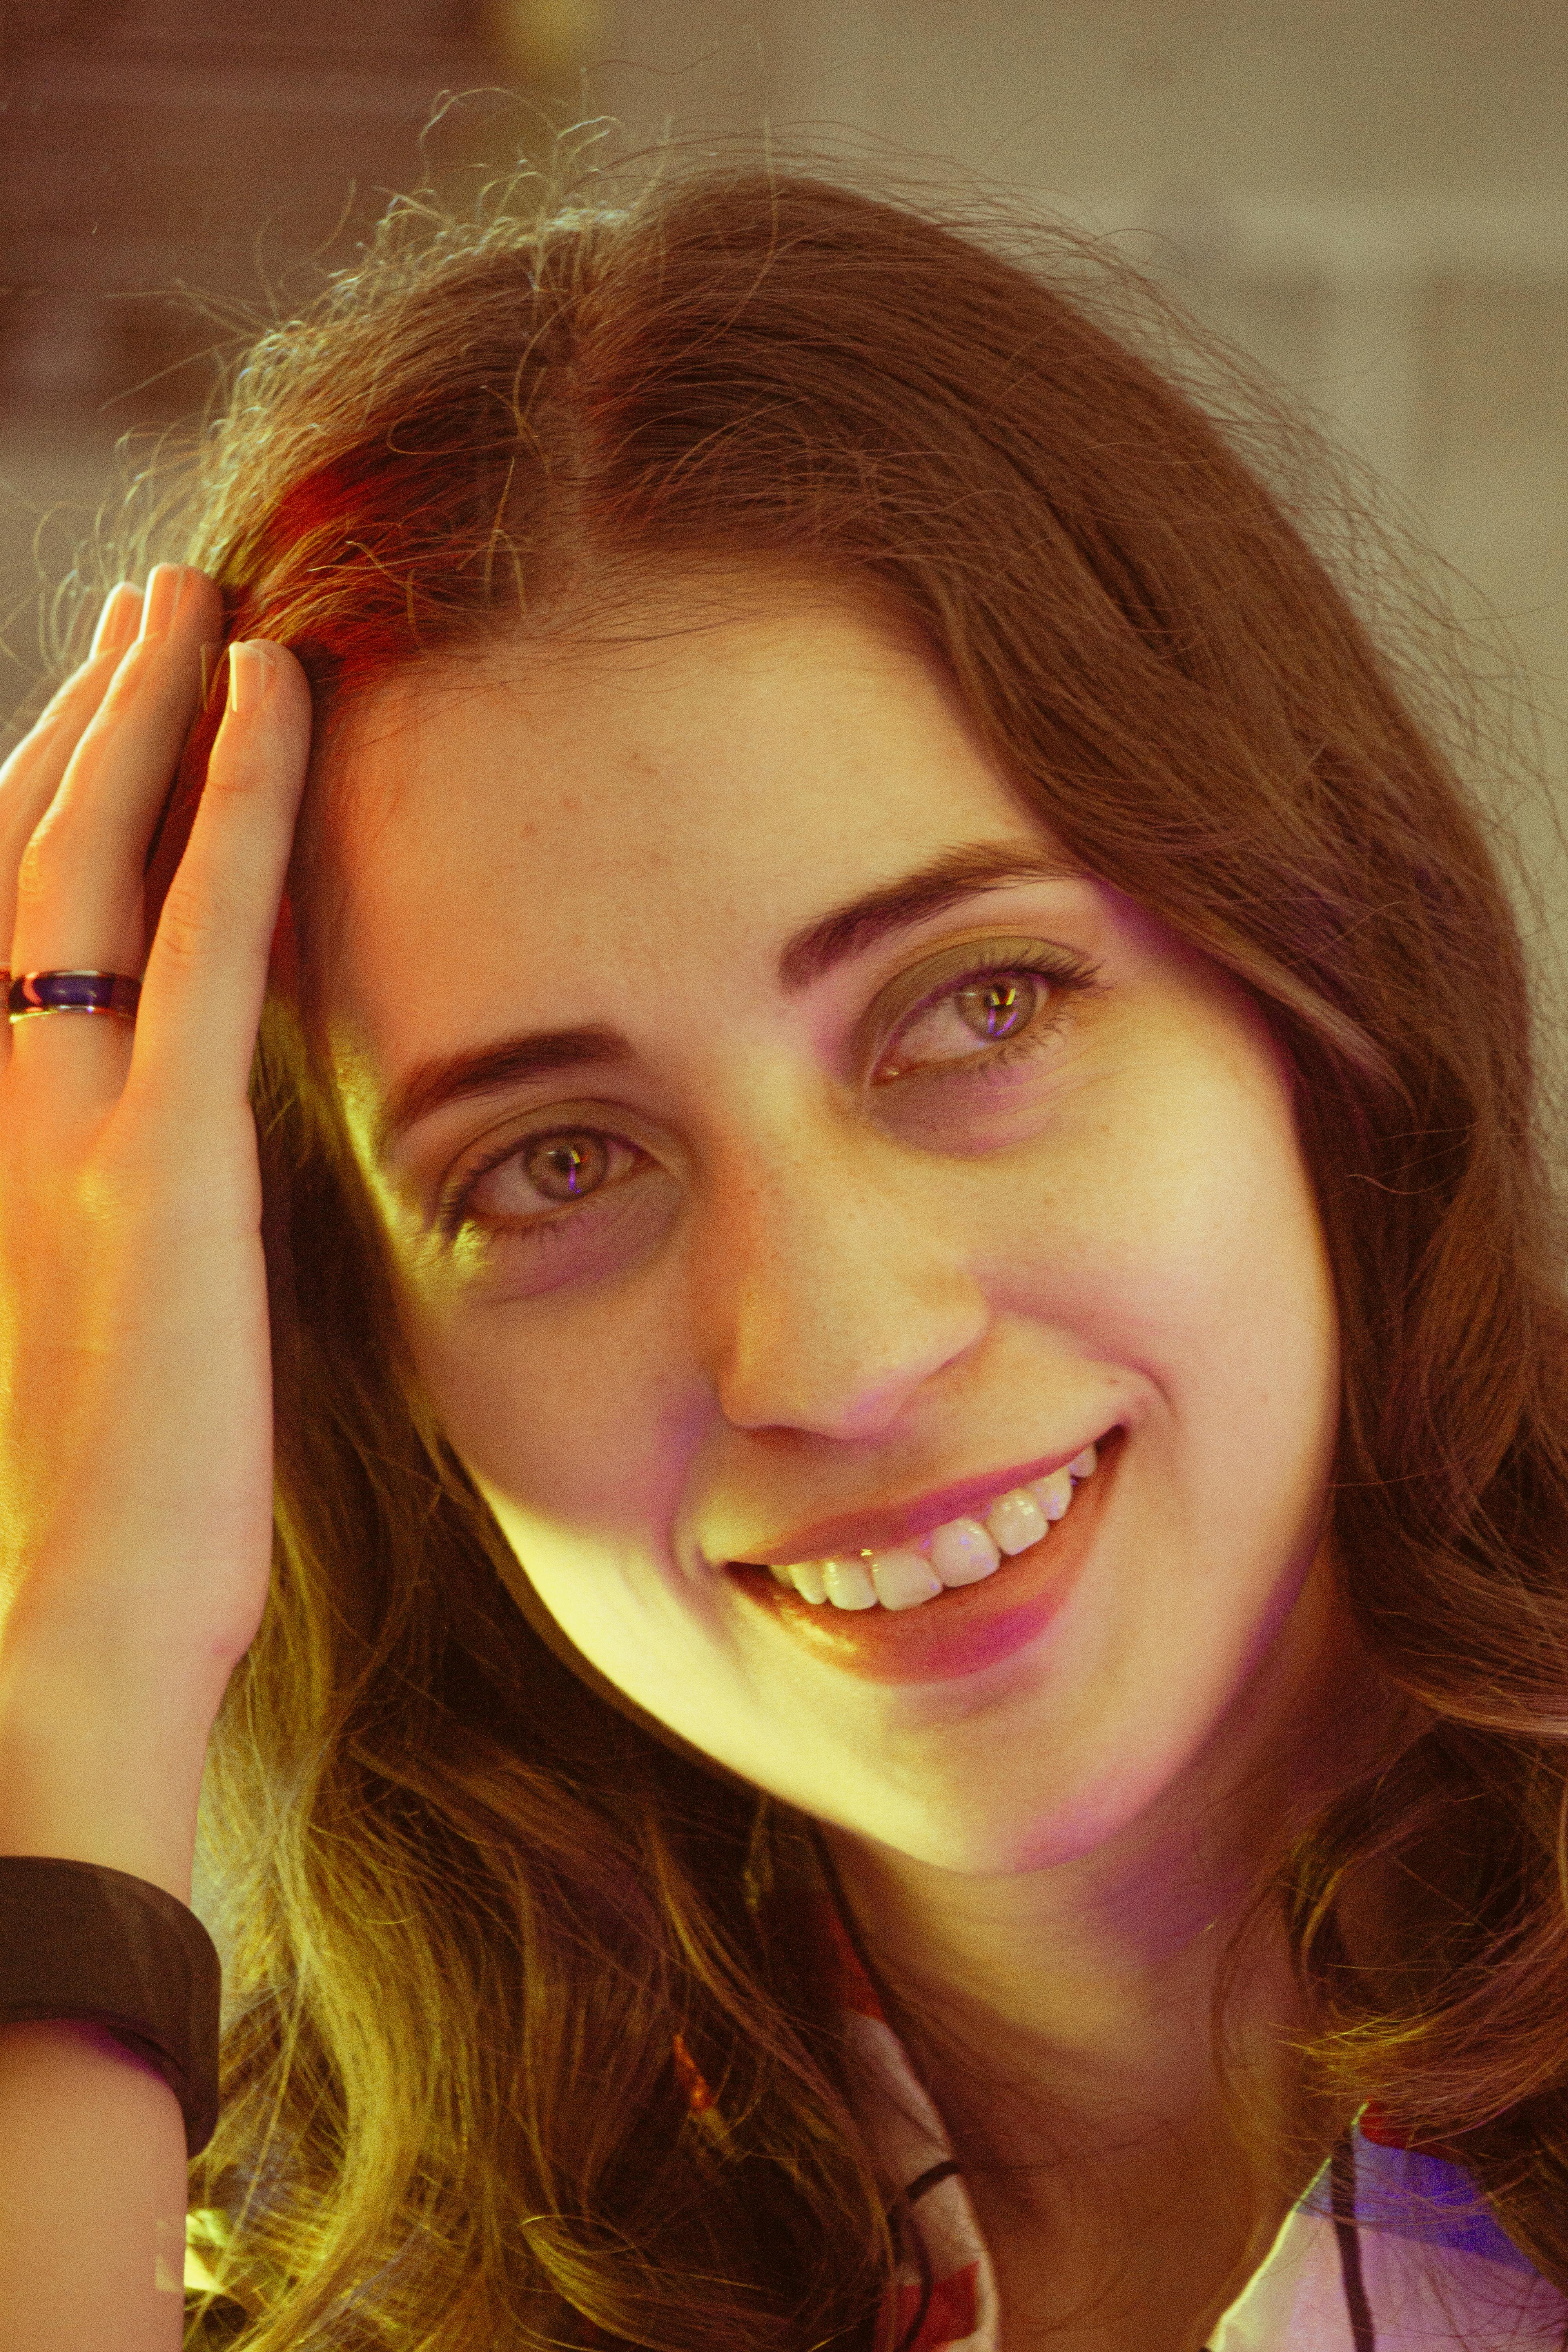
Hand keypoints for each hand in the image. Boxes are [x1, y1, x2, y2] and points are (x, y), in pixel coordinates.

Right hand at [0, 569, 309, 1740]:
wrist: (61, 1632)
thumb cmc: (86, 1509)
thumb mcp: (77, 1316)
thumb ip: (102, 1203)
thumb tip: (162, 1144)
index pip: (3, 923)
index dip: (50, 794)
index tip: (110, 705)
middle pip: (24, 857)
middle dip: (87, 715)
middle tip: (152, 602)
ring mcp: (59, 1127)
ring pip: (90, 865)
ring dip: (145, 713)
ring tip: (202, 601)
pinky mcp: (157, 1164)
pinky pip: (197, 942)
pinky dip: (236, 805)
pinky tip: (274, 695)